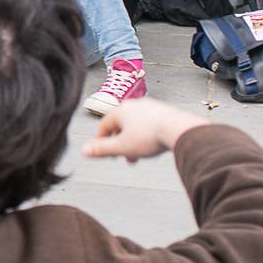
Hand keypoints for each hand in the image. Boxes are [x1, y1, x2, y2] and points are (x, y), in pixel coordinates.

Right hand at [83, 98, 207, 162]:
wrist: (179, 129)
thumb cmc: (150, 137)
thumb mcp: (122, 147)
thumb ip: (102, 149)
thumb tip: (83, 150)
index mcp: (120, 111)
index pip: (104, 125)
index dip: (101, 139)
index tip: (103, 151)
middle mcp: (134, 105)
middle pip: (121, 125)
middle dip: (121, 143)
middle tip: (125, 157)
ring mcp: (150, 107)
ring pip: (136, 125)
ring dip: (134, 140)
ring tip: (141, 154)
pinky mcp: (164, 111)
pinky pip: (150, 124)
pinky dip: (147, 135)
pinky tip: (154, 145)